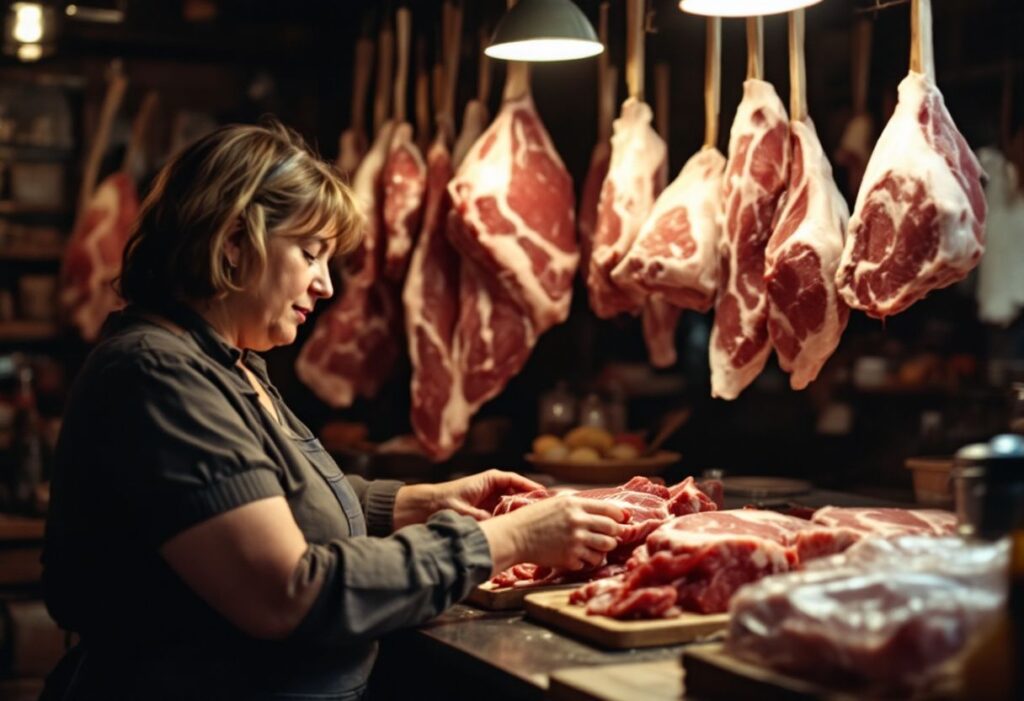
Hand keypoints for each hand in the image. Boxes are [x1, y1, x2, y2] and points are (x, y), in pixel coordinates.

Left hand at [393, 469, 542, 527]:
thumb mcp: (465, 512)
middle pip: (520, 494)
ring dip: (525, 515)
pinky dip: (514, 522)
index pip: (518, 481)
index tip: (547, 497)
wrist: (423, 508)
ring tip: (542, 525)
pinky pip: (506, 516)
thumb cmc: (443, 503)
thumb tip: (497, 528)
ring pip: (515, 506)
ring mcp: (492, 500)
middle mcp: (494, 488)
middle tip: (550, 515)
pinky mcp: (488, 512)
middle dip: (534, 504)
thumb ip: (482, 519)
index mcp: (491, 479)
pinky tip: (523, 532)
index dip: (533, 489)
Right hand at [478, 496, 626, 574]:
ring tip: (595, 548)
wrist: (515, 536)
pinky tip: (579, 557)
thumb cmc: (532, 518)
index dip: (620, 516)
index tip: (623, 520)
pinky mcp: (570, 558)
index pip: (609, 509)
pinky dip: (587, 561)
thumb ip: (576, 505)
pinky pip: (590, 562)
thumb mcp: (554, 503)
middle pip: (612, 529)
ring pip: (605, 547)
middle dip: (614, 534)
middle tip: (610, 537)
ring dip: (603, 549)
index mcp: (575, 505)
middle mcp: (579, 522)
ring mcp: (576, 541)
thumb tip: (597, 509)